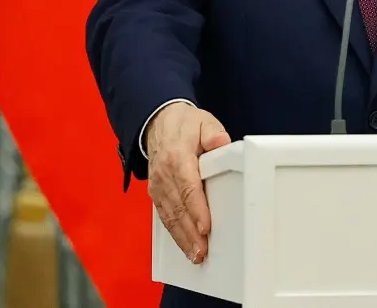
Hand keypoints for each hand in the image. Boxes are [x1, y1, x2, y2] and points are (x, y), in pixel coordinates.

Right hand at [145, 102, 230, 263]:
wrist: (158, 122)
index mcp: (177, 157)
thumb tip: (221, 142)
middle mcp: (164, 174)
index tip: (205, 227)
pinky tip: (184, 245)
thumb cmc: (185, 125)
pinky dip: (173, 233)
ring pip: (169, 216)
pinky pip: (164, 215)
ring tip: (195, 255)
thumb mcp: (204, 122)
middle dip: (190, 232)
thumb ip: (213, 134)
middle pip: (178, 208)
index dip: (197, 209)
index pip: (188, 187)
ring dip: (182, 238)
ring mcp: (158, 185)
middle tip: (203, 252)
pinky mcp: (156, 192)